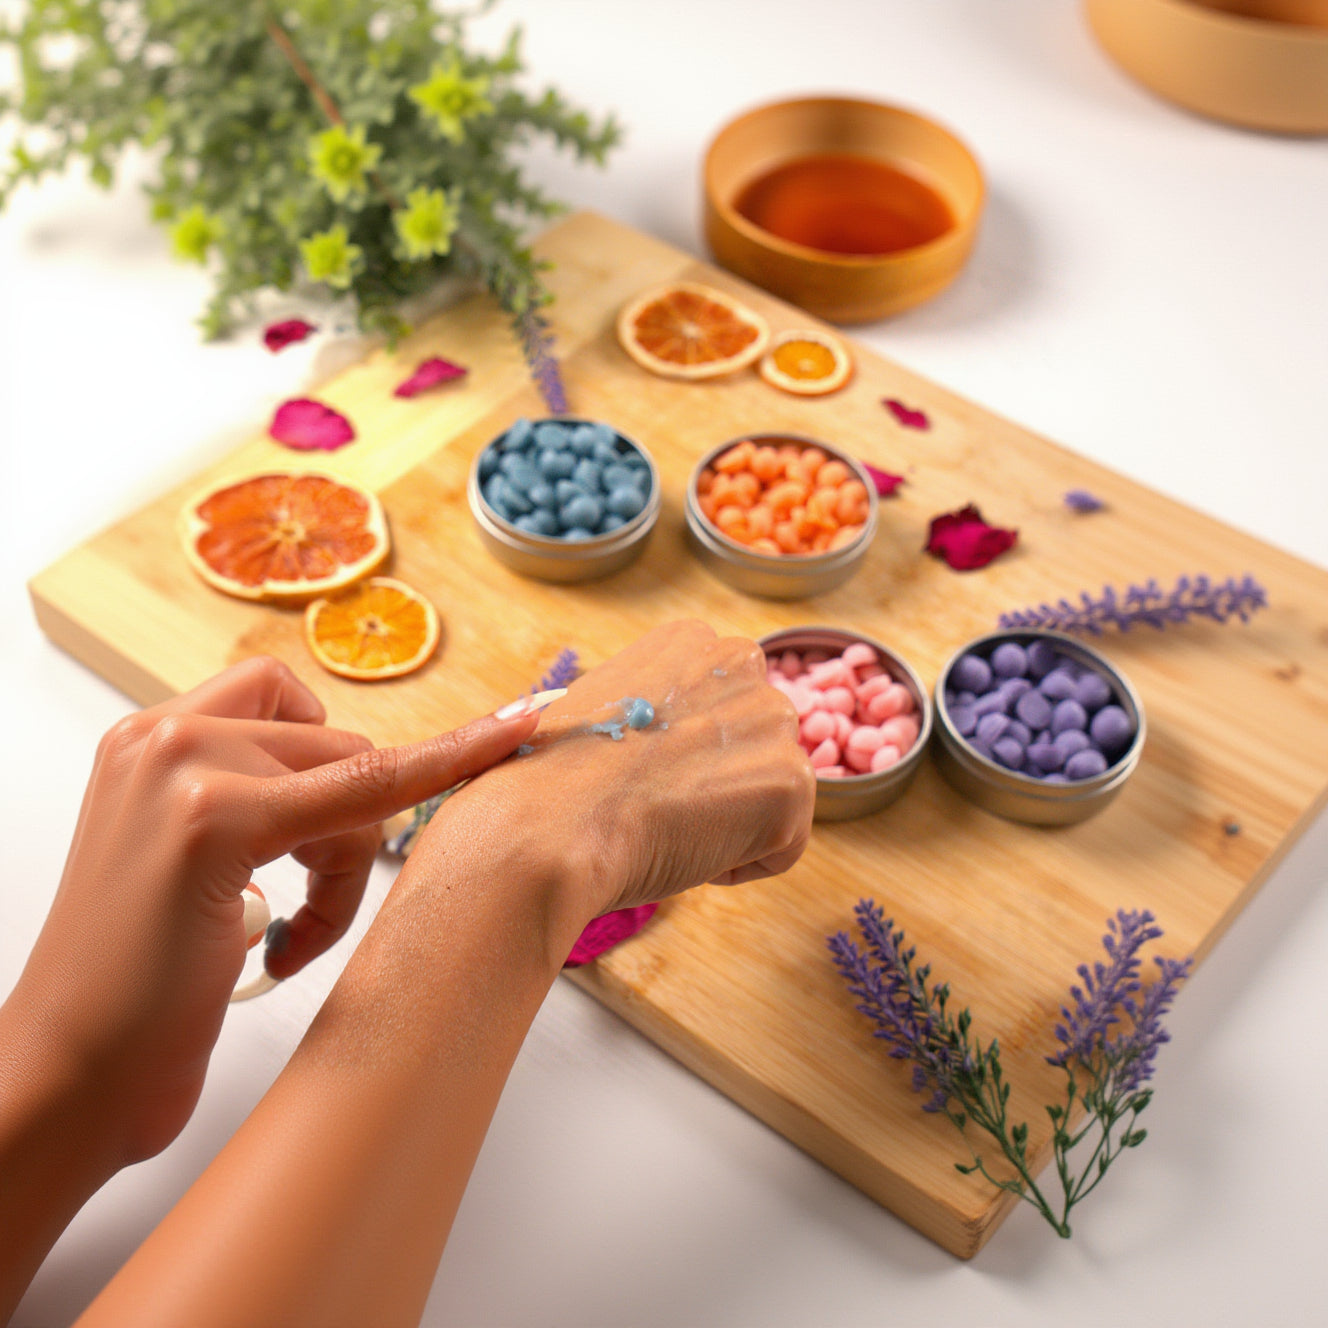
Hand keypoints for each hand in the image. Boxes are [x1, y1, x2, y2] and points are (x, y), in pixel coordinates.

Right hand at [6, 655, 540, 1164]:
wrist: (68, 1073)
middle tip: (308, 909)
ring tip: (286, 933)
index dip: (401, 722)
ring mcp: (183, 766)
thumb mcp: (193, 860)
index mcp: (155, 739)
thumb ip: (258, 797)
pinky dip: (352, 875)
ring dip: (345, 865)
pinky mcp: (210, 817)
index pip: (294, 695)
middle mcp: (163, 735)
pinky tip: (286, 940)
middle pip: (338, 742)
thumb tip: (371, 777)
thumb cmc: (141, 983)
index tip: (522, 717)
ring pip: (356, 776)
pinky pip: (362, 800)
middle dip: (351, 828)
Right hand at [414, 620, 815, 935]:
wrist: (549, 827)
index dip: (684, 754)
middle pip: (754, 742)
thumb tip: (680, 740)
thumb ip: (658, 710)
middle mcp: (739, 661)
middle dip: (717, 782)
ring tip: (669, 825)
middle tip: (656, 804)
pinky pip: (783, 844)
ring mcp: (771, 718)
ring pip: (771, 791)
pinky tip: (688, 849)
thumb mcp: (604, 708)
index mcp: (691, 640)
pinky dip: (740, 865)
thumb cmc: (554, 781)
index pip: (722, 705)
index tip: (642, 774)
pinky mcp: (792, 780)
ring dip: (730, 823)